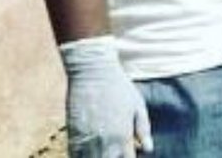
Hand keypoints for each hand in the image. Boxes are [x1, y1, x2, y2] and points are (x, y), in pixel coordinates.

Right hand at [59, 36, 151, 155]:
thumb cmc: (119, 87)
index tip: (132, 154)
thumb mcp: (138, 106)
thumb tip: (149, 149)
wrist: (92, 72)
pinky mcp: (72, 137)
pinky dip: (82, 157)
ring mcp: (86, 141)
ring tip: (104, 150)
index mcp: (123, 136)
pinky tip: (91, 151)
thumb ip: (143, 129)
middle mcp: (104, 143)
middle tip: (117, 153)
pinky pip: (75, 157)